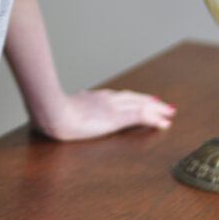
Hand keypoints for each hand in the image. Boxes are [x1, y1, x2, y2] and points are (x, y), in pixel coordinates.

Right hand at [31, 89, 175, 141]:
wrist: (51, 112)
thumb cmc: (48, 112)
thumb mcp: (57, 109)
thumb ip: (61, 109)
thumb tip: (52, 114)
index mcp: (92, 98)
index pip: (117, 97)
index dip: (132, 99)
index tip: (143, 100)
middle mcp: (105, 99)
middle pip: (133, 98)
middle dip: (149, 102)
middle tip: (165, 105)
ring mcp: (111, 108)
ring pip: (140, 105)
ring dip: (156, 108)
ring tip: (170, 111)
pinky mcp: (116, 118)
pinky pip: (140, 117)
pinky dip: (154, 118)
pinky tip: (165, 122)